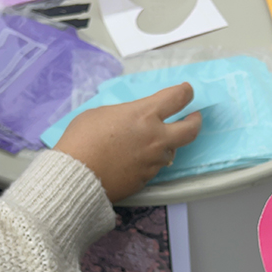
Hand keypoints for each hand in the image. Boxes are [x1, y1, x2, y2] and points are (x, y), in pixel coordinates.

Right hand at [55, 83, 201, 202]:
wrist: (76, 177)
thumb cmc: (81, 140)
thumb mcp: (100, 114)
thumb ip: (123, 114)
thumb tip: (130, 121)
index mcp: (144, 115)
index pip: (177, 98)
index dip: (185, 92)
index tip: (187, 91)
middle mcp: (155, 138)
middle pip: (190, 129)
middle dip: (195, 121)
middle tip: (194, 117)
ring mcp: (153, 161)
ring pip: (171, 151)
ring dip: (166, 145)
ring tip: (154, 143)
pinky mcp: (146, 179)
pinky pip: (154, 167)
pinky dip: (149, 161)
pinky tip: (136, 160)